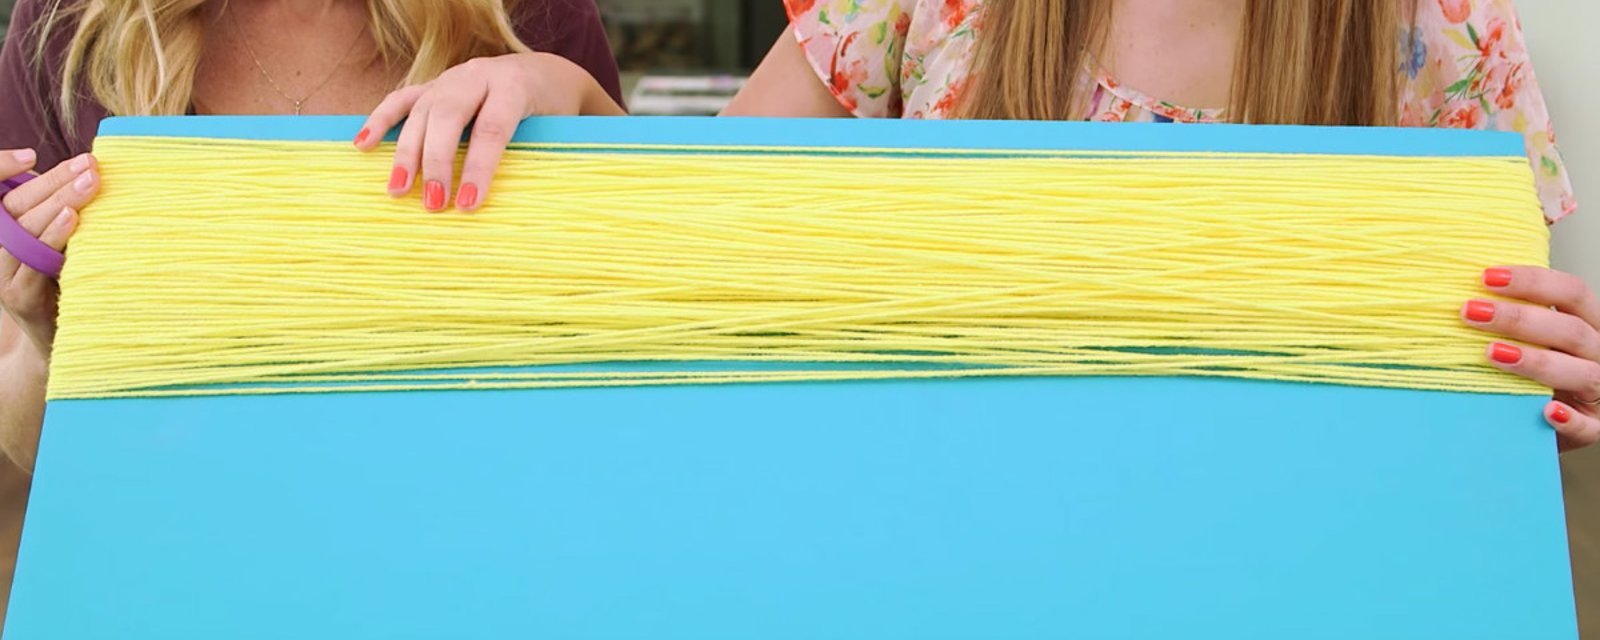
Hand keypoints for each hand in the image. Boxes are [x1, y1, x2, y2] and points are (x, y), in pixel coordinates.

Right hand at [0, 149, 97, 355]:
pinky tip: (72, 220)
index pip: (4, 195)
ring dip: (57, 202)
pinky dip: (52, 237)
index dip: (4, 170)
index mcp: (5, 233)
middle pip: (16, 206)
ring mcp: (4, 274)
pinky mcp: (18, 296)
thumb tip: (88, 171)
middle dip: (52, 181)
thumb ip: (64, 213)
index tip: (32, 154)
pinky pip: (31, 262)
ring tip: (86, 184)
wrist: (60, 341)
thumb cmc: (67, 284)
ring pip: (22, 230)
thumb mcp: (64, 244)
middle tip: (88, 164)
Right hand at [354, 52, 624, 212]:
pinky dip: (378, 121)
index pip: (494, 127)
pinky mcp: (433, 86)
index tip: (469, 205)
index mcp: (516, 85)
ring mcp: (452, 79)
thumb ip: (587, 151)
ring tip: (396, 193)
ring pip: (421, 110)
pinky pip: (401, 100)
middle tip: (432, 206)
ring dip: (404, 151)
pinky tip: (359, 147)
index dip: (481, 167)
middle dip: (437, 162)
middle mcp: (479, 75)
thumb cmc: (560, 111)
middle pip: (450, 116)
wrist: (544, 72)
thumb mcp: (575, 126)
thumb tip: (615, 177)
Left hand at [1462, 266, 1599, 451]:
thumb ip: (1512, 321)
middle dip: (1519, 319)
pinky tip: (1545, 411)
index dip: (1533, 281)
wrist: (1546, 426)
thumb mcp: (1532, 341)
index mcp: (1588, 324)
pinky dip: (1569, 419)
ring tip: (1492, 353)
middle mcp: (1599, 354)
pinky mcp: (1595, 428)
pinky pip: (1588, 426)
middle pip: (1571, 330)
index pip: (1572, 292)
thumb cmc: (1536, 376)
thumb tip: (1460, 296)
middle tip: (1470, 313)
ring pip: (1583, 373)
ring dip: (1536, 361)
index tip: (1486, 277)